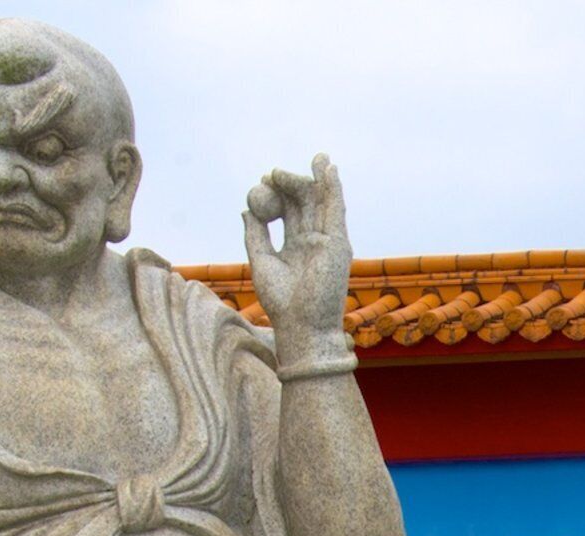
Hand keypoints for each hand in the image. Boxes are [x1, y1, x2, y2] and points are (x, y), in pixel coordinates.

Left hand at [243, 155, 354, 372]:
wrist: (302, 328)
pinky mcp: (338, 244)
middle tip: (274, 173)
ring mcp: (328, 242)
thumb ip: (255, 235)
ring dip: (317, 178)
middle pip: (305, 204)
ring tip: (315, 158)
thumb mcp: (261, 262)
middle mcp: (315, 243)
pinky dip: (332, 188)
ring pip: (322, 203)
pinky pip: (335, 209)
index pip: (289, 212)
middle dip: (294, 183)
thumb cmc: (283, 304)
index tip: (263, 182)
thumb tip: (246, 209)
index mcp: (298, 248)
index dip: (277, 194)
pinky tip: (328, 169)